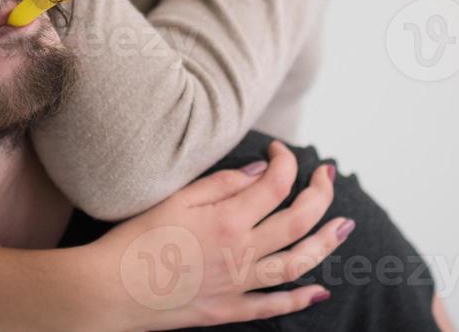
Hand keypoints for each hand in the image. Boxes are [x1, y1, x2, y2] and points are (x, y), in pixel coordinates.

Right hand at [91, 140, 349, 329]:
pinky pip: (275, 304)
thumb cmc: (135, 240)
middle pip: (299, 219)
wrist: (112, 289)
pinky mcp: (230, 308)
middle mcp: (242, 251)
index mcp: (228, 218)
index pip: (275, 183)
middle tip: (328, 175)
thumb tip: (259, 171)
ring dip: (327, 243)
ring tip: (346, 226)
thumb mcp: (175, 199)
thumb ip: (221, 184)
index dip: (284, 160)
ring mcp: (240, 283)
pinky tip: (319, 291)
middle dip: (320, 193)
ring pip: (298, 261)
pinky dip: (301, 298)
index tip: (277, 149)